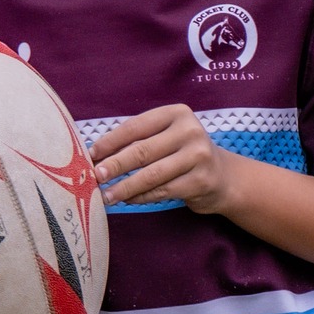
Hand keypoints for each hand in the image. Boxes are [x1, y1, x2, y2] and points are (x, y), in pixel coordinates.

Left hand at [93, 105, 238, 210]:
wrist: (223, 176)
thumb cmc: (184, 154)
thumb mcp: (166, 137)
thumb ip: (139, 140)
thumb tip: (98, 155)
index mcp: (176, 114)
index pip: (136, 126)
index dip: (110, 142)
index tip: (90, 155)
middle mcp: (190, 131)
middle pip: (142, 151)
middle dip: (114, 166)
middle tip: (94, 177)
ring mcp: (198, 156)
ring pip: (152, 175)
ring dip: (125, 187)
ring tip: (106, 196)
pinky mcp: (201, 181)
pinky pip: (163, 191)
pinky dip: (141, 197)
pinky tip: (128, 200)